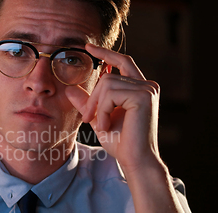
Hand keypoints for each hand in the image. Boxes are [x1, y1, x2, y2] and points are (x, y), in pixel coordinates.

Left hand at [66, 43, 160, 172]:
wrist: (134, 161)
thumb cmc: (120, 143)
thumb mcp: (98, 119)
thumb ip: (87, 103)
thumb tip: (69, 89)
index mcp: (140, 88)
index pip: (122, 62)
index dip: (106, 53)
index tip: (88, 47)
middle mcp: (147, 86)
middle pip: (108, 76)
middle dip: (93, 97)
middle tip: (88, 118)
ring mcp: (147, 89)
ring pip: (107, 84)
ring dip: (98, 106)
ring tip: (101, 125)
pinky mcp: (143, 96)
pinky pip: (110, 94)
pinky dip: (103, 111)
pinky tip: (106, 126)